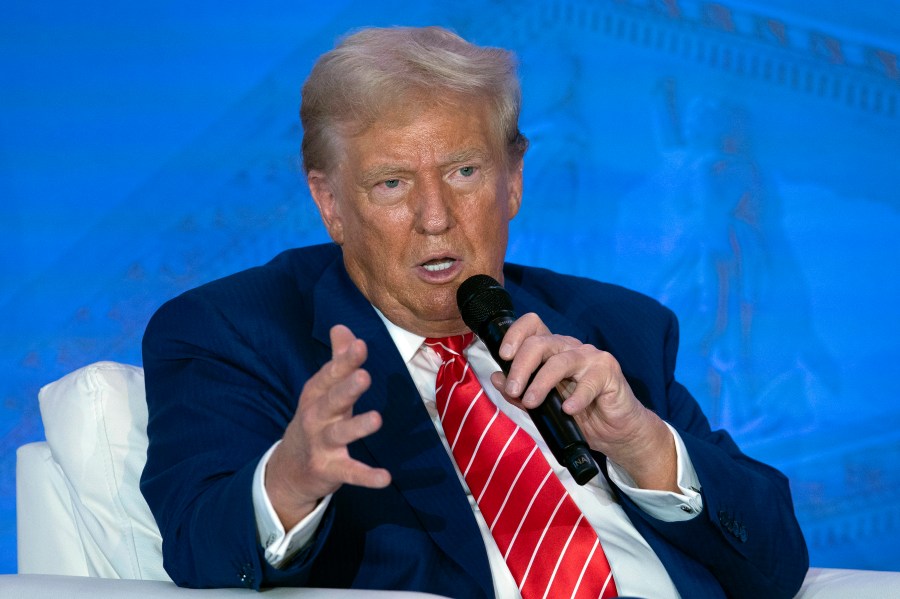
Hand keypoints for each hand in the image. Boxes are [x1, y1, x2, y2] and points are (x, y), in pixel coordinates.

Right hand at [266, 325, 390, 528]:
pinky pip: (350, 472)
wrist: (289, 469)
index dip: (344, 361)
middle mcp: (315, 418)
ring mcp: (321, 445)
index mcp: (315, 395)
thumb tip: (342, 327)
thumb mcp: (322, 391)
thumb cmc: (315, 420)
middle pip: (331, 401)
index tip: (360, 345)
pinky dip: (367, 476)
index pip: (329, 375)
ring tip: (377, 419)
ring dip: (357, 427)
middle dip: (346, 389)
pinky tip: (385, 477)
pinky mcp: (329, 470)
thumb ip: (337, 360)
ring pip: (339, 435)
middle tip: (364, 376)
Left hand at [488, 313, 677, 491]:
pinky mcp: (609, 372)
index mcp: (552, 350)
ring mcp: (590, 358)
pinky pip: (588, 382)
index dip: (515, 334)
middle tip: (514, 390)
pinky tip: (568, 410)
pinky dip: (576, 397)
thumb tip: (496, 377)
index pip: (532, 326)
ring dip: (541, 383)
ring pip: (560, 361)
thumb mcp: (542, 407)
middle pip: (540, 343)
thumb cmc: (579, 415)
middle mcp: (570, 348)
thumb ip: (519, 394)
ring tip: (531, 402)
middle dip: (521, 366)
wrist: (616, 432)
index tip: (503, 356)